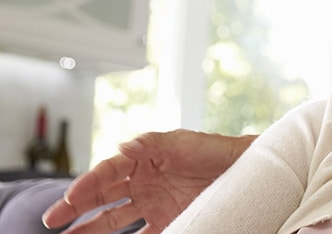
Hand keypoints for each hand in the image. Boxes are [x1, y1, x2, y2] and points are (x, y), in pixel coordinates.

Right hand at [41, 130, 255, 233]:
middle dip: (75, 208)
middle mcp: (143, 182)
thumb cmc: (213, 150)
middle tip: (52, 220)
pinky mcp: (168, 220)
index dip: (87, 184)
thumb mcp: (184, 142)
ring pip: (113, 219)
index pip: (107, 172)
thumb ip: (152, 144)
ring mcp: (153, 203)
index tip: (70, 198)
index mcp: (142, 159)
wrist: (244, 169)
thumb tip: (121, 147)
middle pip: (102, 197)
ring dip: (90, 230)